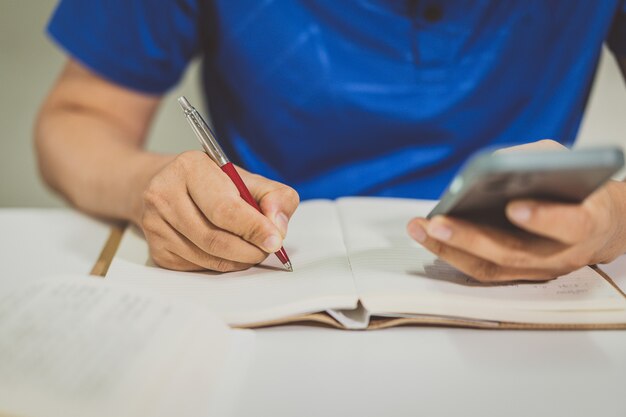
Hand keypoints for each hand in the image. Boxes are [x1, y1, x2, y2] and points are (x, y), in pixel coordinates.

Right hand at [137, 151, 298, 271]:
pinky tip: (228, 252)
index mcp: (190, 168)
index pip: (225, 208)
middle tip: (267, 249)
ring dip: (238, 260)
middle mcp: (164, 195)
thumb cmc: (209, 182)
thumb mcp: (245, 177)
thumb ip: (273, 196)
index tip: (275, 241)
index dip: (254, 228)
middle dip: (250, 249)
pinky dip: (222, 264)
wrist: (163, 186)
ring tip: (252, 249)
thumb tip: (278, 227)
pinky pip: (198, 267)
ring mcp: (155, 225)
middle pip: (215, 238)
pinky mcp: (157, 250)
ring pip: (208, 257)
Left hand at [406, 140, 625, 281]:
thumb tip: (493, 164)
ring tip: (419, 228)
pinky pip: (480, 268)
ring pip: (490, 266)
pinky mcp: (516, 274)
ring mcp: (537, 270)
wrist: (600, 225)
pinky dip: (451, 253)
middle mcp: (563, 255)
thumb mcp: (569, 163)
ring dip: (450, 249)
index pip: (571, 225)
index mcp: (589, 223)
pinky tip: (427, 235)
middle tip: (438, 224)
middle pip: (514, 252)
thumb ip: (538, 160)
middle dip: (471, 238)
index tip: (514, 206)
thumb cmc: (580, 188)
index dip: (544, 218)